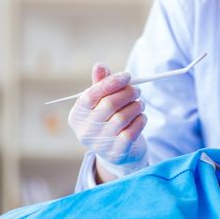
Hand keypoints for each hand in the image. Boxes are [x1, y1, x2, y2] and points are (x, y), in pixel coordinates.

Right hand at [68, 63, 147, 181]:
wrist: (117, 153)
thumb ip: (101, 85)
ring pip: (123, 117)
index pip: (91, 95)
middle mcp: (85, 131)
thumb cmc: (109, 121)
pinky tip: (141, 117)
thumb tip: (99, 65)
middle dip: (128, 93)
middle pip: (109, 104)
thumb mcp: (102, 103)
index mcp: (77, 115)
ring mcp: (100, 144)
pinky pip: (132, 131)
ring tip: (140, 103)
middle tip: (138, 89)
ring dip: (136, 106)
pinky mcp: (117, 152)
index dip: (111, 82)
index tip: (127, 75)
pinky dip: (141, 120)